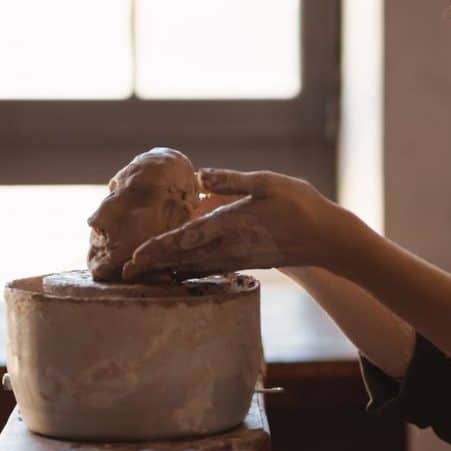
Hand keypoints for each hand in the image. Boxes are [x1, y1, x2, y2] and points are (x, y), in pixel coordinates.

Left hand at [122, 168, 346, 280]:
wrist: (327, 239)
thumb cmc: (300, 205)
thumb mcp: (269, 183)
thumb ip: (233, 180)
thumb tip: (199, 175)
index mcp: (230, 225)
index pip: (186, 239)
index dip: (159, 248)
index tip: (135, 257)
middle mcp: (229, 247)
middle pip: (183, 258)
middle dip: (153, 265)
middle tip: (124, 274)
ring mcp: (236, 258)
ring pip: (193, 267)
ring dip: (167, 271)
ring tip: (142, 275)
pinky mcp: (243, 261)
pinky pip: (208, 268)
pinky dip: (187, 271)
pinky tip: (176, 272)